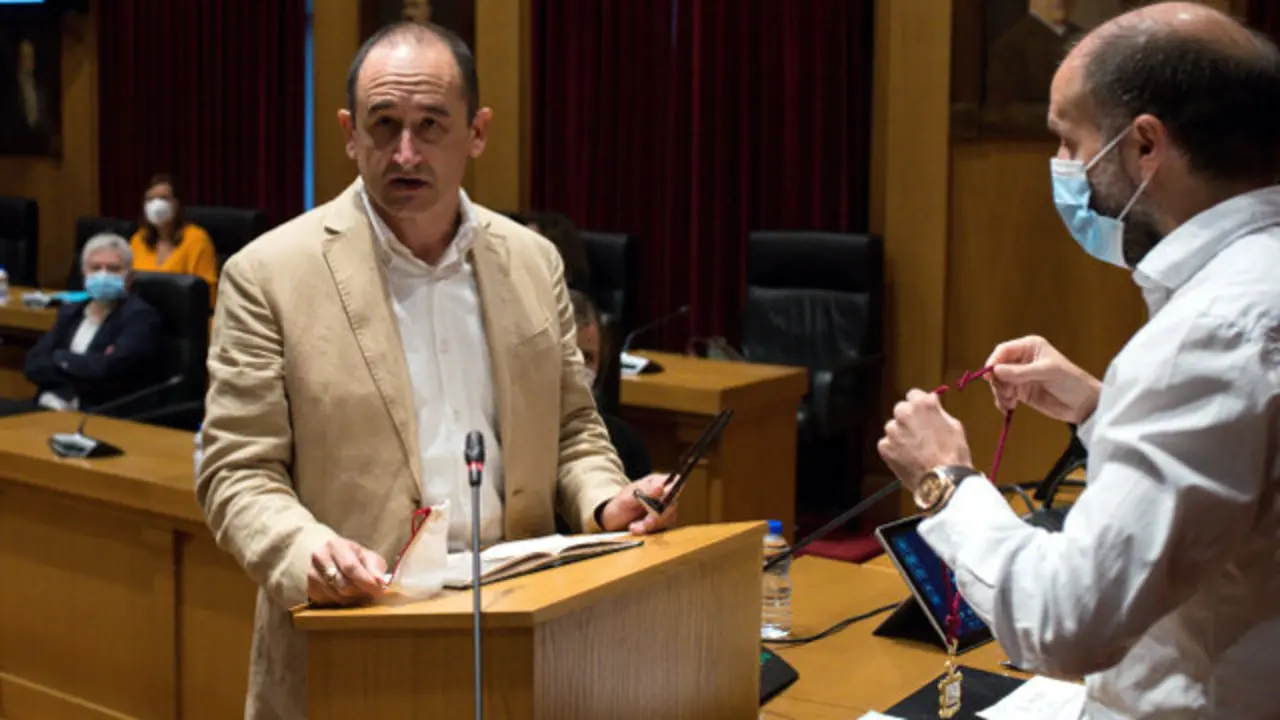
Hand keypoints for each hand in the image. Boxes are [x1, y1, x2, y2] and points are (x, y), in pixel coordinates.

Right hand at [307, 536, 387, 604]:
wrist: (324, 554)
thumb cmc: (350, 556)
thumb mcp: (365, 555)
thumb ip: (375, 567)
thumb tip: (381, 583)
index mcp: (336, 545)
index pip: (351, 567)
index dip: (366, 582)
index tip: (379, 591)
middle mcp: (319, 557)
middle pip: (343, 584)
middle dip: (360, 592)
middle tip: (370, 592)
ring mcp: (311, 573)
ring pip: (337, 596)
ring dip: (352, 598)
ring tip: (359, 592)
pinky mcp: (309, 588)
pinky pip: (330, 602)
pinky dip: (341, 602)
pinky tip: (346, 594)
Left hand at [598, 473, 679, 533]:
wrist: (611, 522)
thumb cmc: (618, 506)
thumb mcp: (626, 498)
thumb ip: (644, 492)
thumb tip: (661, 487)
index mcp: (655, 482)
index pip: (673, 482)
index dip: (672, 491)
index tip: (663, 501)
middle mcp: (663, 495)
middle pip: (672, 503)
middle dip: (658, 516)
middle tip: (644, 523)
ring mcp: (664, 510)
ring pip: (669, 518)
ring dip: (651, 525)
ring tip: (634, 527)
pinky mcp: (662, 523)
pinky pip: (664, 528)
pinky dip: (650, 531)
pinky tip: (637, 530)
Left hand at [877, 390, 972, 492]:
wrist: (942, 480)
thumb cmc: (954, 454)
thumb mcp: (954, 426)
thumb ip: (938, 411)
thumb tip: (931, 401)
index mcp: (922, 404)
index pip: (914, 394)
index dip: (919, 405)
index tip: (922, 413)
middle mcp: (904, 413)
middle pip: (901, 410)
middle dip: (908, 419)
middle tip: (919, 434)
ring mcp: (892, 430)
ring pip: (893, 428)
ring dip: (901, 435)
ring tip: (915, 450)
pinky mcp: (885, 447)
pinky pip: (887, 444)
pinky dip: (894, 450)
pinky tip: (907, 459)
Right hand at [984, 335, 1101, 423]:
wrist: (1083, 404)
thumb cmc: (1071, 381)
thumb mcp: (1046, 372)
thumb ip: (1020, 372)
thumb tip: (995, 370)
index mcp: (1029, 347)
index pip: (1003, 350)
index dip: (994, 361)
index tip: (989, 376)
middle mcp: (1022, 359)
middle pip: (997, 367)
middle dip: (998, 381)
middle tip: (1008, 393)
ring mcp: (1020, 376)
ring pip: (998, 382)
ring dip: (1000, 393)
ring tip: (1010, 403)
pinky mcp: (1021, 391)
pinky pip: (1003, 395)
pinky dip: (1003, 402)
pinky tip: (1009, 408)